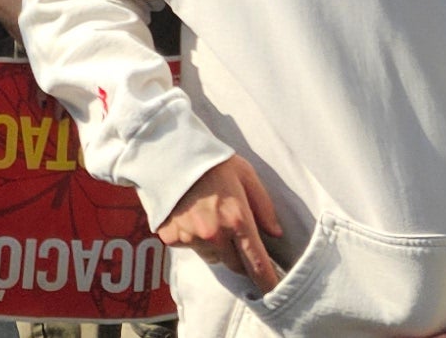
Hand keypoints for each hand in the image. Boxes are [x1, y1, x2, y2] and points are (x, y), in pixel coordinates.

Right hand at [157, 151, 286, 291]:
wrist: (170, 153)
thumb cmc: (213, 162)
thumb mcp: (247, 176)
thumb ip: (264, 207)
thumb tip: (275, 233)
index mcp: (237, 219)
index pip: (256, 262)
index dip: (267, 281)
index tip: (273, 292)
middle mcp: (214, 234)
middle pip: (235, 265)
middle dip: (240, 257)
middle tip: (236, 235)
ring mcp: (191, 237)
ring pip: (212, 257)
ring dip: (216, 247)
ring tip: (210, 218)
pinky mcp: (171, 237)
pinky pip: (189, 247)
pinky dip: (193, 238)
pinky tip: (190, 216)